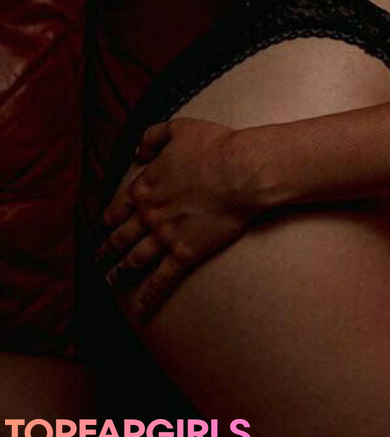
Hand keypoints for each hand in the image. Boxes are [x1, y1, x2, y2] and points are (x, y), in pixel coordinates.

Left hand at [96, 117, 257, 319]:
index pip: (117, 208)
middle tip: (100, 259)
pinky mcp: (185, 253)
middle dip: (107, 250)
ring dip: (119, 273)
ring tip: (111, 281)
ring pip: (134, 260)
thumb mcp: (179, 127)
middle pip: (120, 238)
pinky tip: (141, 309)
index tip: (103, 227)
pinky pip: (161, 280)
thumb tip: (136, 151)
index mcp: (145, 186)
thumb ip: (152, 137)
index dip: (108, 220)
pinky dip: (149, 297)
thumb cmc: (215, 146)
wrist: (241, 171)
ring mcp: (164, 237)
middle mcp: (148, 215)